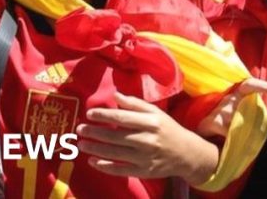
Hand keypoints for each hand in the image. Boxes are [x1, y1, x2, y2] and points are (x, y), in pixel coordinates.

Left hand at [77, 91, 218, 184]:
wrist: (186, 154)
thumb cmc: (168, 129)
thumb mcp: (156, 113)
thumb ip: (135, 104)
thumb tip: (115, 95)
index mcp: (151, 122)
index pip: (123, 118)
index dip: (105, 116)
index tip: (90, 114)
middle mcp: (148, 140)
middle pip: (116, 136)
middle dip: (95, 132)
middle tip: (80, 129)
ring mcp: (145, 158)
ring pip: (115, 153)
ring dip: (96, 149)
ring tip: (81, 144)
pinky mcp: (144, 171)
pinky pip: (121, 170)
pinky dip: (105, 166)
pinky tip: (93, 161)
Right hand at [197, 78, 266, 137]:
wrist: (201, 141)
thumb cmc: (222, 131)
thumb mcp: (238, 122)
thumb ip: (249, 118)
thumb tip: (264, 123)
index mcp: (236, 97)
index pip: (249, 85)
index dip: (264, 86)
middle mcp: (228, 100)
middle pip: (247, 109)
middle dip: (250, 124)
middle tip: (247, 136)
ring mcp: (221, 110)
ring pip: (240, 121)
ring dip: (241, 134)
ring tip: (234, 142)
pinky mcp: (213, 121)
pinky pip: (229, 130)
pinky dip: (231, 139)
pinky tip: (226, 143)